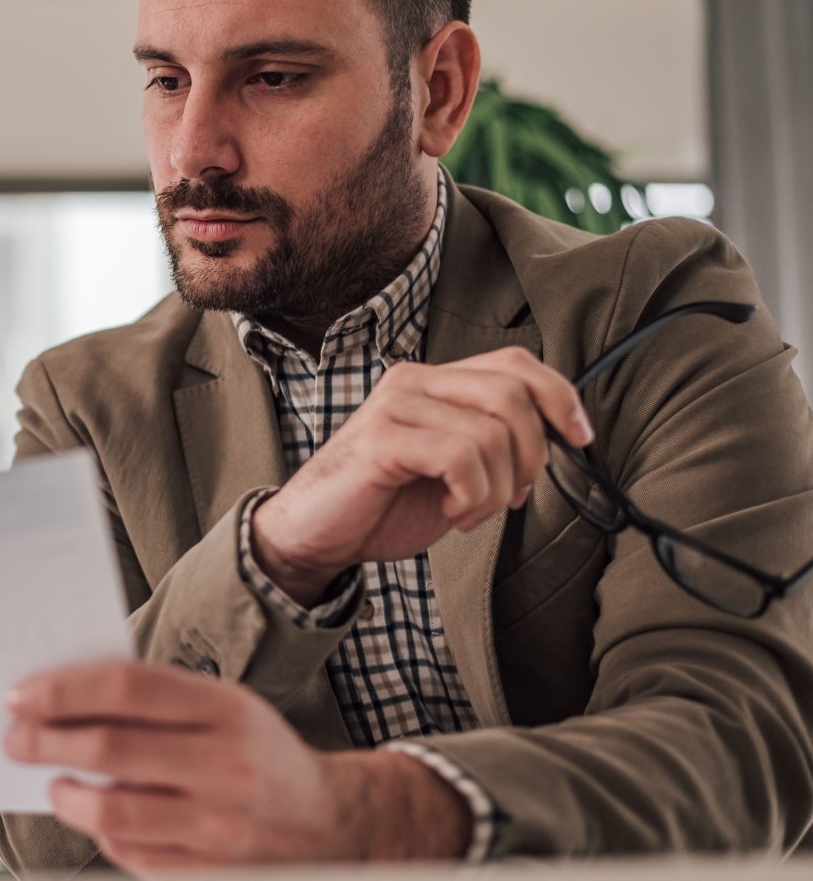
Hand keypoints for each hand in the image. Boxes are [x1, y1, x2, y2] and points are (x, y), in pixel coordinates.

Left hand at [3, 660, 470, 873]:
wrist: (331, 822)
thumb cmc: (256, 751)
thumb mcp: (223, 705)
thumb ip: (154, 697)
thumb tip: (63, 696)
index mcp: (225, 708)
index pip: (126, 688)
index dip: (63, 690)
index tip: (21, 695)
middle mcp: (225, 765)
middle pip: (110, 748)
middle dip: (46, 741)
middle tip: (16, 738)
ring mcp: (219, 826)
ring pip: (113, 811)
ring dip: (66, 795)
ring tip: (53, 782)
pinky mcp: (211, 872)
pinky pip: (132, 854)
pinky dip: (102, 834)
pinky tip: (96, 816)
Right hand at [252, 345, 594, 602]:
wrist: (316, 535)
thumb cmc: (384, 504)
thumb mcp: (453, 469)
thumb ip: (493, 443)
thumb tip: (560, 440)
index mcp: (435, 381)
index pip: (517, 363)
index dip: (561, 396)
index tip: (581, 439)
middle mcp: (414, 380)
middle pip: (513, 395)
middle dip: (532, 457)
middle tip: (512, 498)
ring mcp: (395, 405)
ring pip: (491, 433)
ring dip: (498, 490)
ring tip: (469, 512)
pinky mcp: (381, 438)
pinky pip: (460, 457)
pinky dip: (472, 497)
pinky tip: (452, 514)